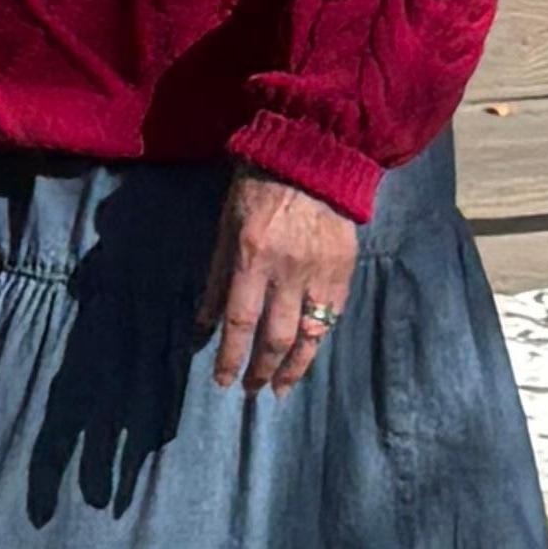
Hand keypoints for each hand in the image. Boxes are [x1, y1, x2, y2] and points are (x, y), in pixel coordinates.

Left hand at [208, 169, 362, 395]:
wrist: (313, 157)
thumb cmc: (257, 190)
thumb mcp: (225, 229)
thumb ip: (217, 280)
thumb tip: (202, 326)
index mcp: (252, 258)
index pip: (239, 322)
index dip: (231, 357)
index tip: (223, 381)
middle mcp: (288, 271)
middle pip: (275, 337)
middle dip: (262, 370)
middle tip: (252, 392)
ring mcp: (320, 272)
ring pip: (310, 335)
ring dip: (294, 367)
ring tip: (281, 388)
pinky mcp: (345, 270)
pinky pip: (332, 316)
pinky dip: (318, 339)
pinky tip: (307, 354)